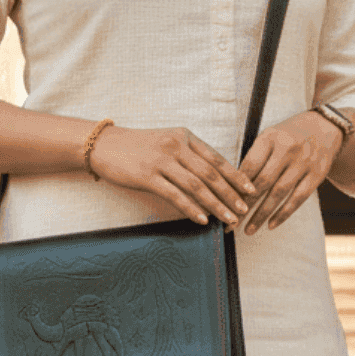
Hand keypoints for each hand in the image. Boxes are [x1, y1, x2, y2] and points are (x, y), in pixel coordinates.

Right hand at [89, 126, 256, 227]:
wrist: (104, 145)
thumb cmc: (138, 146)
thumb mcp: (167, 142)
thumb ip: (189, 155)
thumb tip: (213, 177)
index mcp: (185, 136)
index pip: (217, 158)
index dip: (236, 175)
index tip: (250, 189)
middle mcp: (176, 146)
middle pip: (211, 173)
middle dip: (231, 193)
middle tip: (244, 208)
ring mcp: (162, 160)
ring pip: (196, 185)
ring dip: (216, 204)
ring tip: (229, 218)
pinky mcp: (147, 175)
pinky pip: (175, 194)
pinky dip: (191, 208)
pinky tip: (202, 219)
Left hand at [238, 111, 344, 234]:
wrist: (326, 126)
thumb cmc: (290, 135)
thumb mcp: (270, 136)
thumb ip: (255, 157)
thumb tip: (234, 187)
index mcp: (270, 137)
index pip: (249, 165)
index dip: (237, 186)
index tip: (225, 203)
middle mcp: (287, 149)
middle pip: (262, 182)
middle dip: (245, 205)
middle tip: (231, 223)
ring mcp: (304, 162)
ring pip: (279, 193)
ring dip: (262, 214)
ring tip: (248, 230)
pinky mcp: (317, 174)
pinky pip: (298, 198)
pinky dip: (284, 214)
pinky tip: (271, 225)